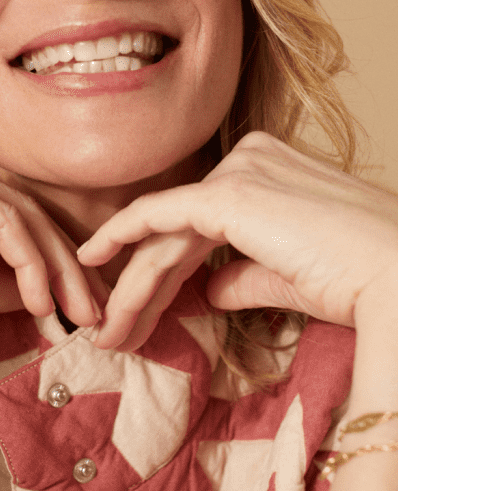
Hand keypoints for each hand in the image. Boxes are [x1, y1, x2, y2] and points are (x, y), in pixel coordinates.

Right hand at [0, 140, 104, 347]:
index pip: (2, 216)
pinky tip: (40, 300)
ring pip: (19, 213)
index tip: (70, 309)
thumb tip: (31, 292)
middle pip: (21, 210)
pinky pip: (1, 219)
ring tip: (77, 313)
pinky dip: (28, 261)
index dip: (44, 262)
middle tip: (94, 311)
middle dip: (64, 264)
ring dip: (55, 267)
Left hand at [77, 132, 395, 351]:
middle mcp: (251, 158)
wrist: (397, 275)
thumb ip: (243, 275)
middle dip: (140, 286)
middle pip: (177, 230)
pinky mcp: (228, 194)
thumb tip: (208, 288)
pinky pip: (158, 217)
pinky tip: (92, 262)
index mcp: (270, 168)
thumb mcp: (288, 276)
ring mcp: (239, 171)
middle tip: (110, 332)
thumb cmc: (360, 280)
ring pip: (164, 234)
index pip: (200, 224)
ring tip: (105, 333)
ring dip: (130, 287)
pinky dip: (121, 240)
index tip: (139, 314)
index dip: (164, 272)